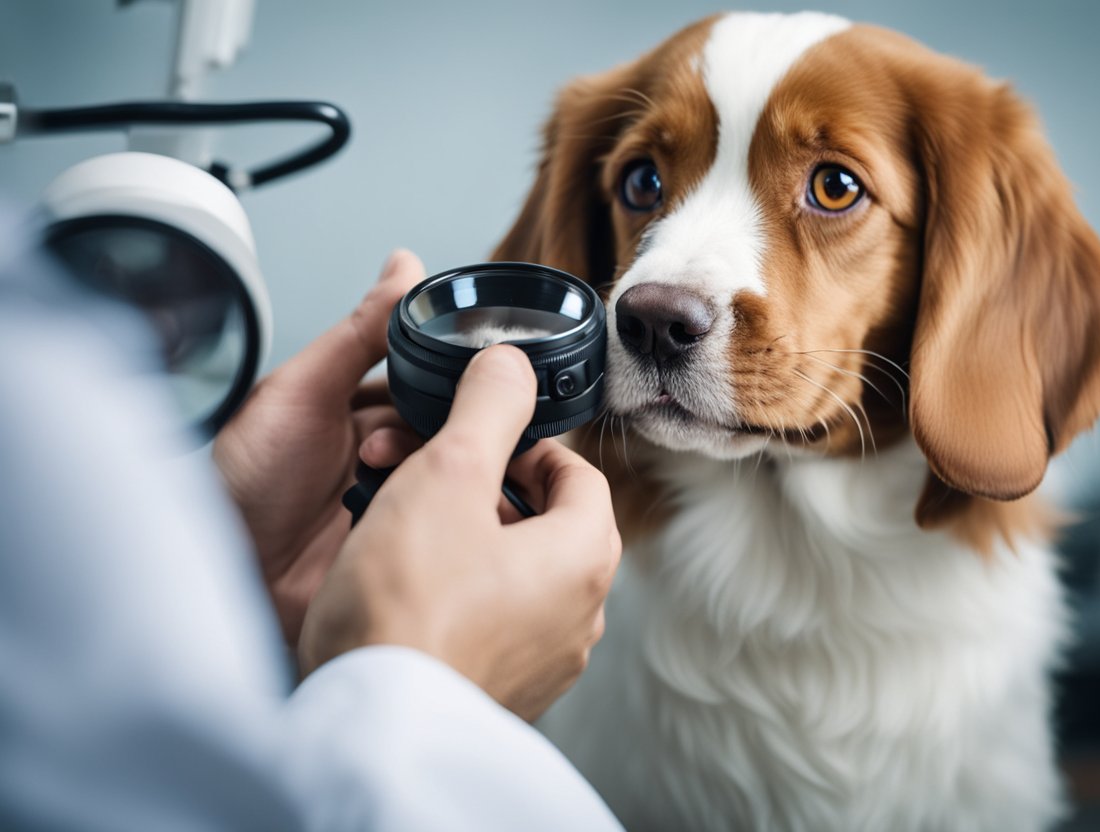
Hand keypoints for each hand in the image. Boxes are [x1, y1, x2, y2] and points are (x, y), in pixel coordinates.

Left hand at [213, 250, 426, 646]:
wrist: (226, 578)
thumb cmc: (240, 485)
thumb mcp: (301, 392)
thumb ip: (359, 332)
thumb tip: (403, 266)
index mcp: (360, 407)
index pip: (429, 379)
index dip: (447, 377)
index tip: (465, 377)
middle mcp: (384, 452)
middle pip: (450, 426)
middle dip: (439, 429)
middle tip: (396, 441)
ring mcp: (397, 501)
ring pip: (457, 475)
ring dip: (434, 474)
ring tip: (379, 477)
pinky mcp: (406, 547)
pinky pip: (451, 527)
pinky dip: (445, 518)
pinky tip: (420, 517)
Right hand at [298, 345, 622, 721]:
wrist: (368, 721)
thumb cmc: (407, 604)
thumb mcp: (448, 472)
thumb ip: (488, 406)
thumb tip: (511, 362)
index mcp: (583, 557)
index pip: (580, 476)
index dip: (529, 445)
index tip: (485, 441)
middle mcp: (579, 616)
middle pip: (549, 523)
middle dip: (491, 491)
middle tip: (438, 480)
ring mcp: (543, 661)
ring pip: (517, 573)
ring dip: (470, 540)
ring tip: (411, 529)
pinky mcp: (502, 690)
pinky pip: (491, 621)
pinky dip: (458, 593)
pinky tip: (406, 587)